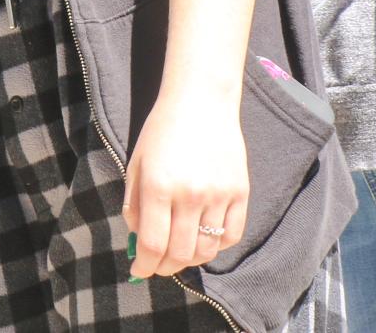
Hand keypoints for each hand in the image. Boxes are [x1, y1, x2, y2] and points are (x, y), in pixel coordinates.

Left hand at [122, 90, 248, 280]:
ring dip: (190, 259)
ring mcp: (219, 195)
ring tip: (179, 254)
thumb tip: (138, 240)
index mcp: (158, 186)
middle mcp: (190, 194)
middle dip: (165, 267)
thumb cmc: (161, 131)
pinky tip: (204, 239)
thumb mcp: (136, 163)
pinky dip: (217, 246)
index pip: (153, 244)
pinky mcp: (240, 193)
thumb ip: (135, 204)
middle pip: (180, 253)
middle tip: (157, 266)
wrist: (201, 102)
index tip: (138, 272)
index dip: (144, 266)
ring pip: (207, 249)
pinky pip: (232, 236)